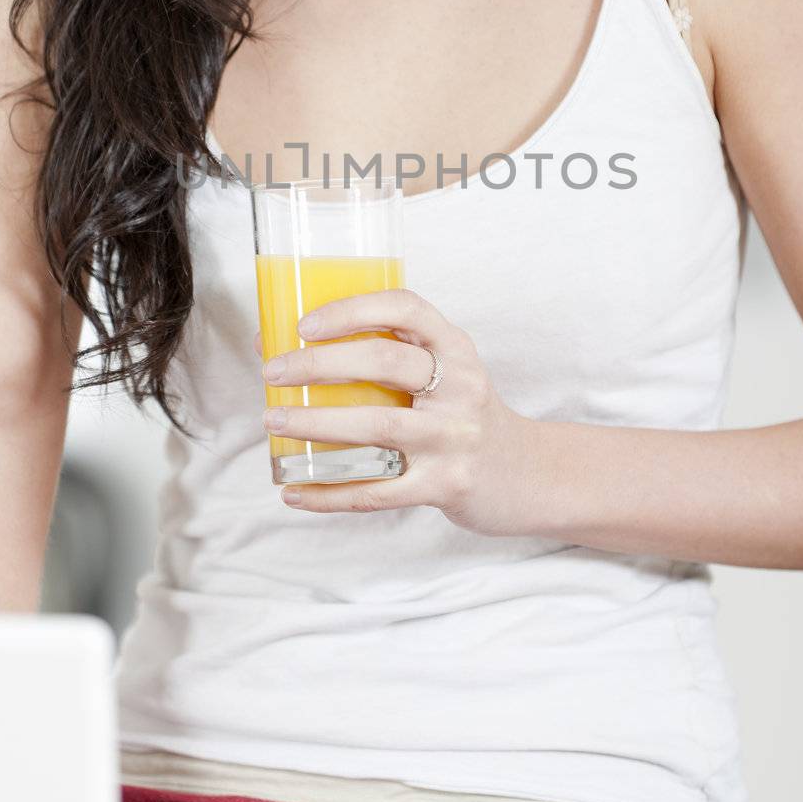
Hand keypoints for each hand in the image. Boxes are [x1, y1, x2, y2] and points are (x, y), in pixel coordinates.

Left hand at [254, 287, 540, 535]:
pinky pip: (378, 491)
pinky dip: (329, 493)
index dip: (351, 310)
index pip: (406, 308)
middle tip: (273, 371)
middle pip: (384, 362)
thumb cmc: (464, 415)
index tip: (304, 324)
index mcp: (456, 348)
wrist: (529, 475)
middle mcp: (460, 386)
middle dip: (318, 364)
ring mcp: (454, 438)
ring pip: (377, 426)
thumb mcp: (446, 373)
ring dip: (316, 422)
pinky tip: (293, 491)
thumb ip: (386, 357)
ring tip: (273, 419)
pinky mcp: (446, 485)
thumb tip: (284, 345)